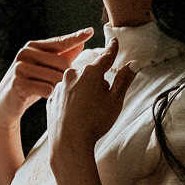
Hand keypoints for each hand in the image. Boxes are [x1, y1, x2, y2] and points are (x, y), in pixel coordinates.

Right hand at [0, 28, 93, 131]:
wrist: (4, 104)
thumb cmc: (29, 84)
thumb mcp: (43, 69)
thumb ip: (61, 57)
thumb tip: (80, 43)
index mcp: (32, 46)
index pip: (60, 42)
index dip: (76, 37)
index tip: (90, 31)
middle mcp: (25, 53)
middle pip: (63, 63)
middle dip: (64, 76)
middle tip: (54, 84)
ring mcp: (21, 67)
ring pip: (56, 78)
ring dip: (56, 87)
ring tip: (45, 90)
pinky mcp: (18, 83)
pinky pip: (47, 89)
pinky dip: (48, 95)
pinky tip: (39, 95)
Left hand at [53, 40, 135, 161]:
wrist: (69, 142)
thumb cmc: (95, 122)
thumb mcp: (115, 101)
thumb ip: (124, 80)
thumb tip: (132, 65)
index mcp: (90, 73)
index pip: (106, 57)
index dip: (112, 49)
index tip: (114, 41)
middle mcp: (72, 75)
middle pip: (91, 73)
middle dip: (99, 81)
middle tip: (104, 100)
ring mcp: (60, 87)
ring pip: (77, 83)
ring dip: (85, 90)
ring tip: (89, 111)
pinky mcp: (52, 99)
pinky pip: (66, 95)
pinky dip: (72, 100)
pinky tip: (77, 114)